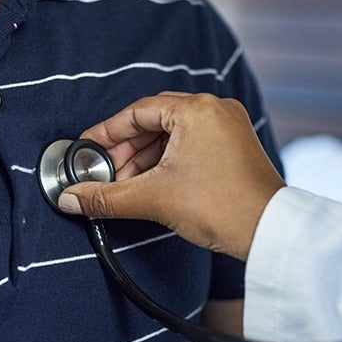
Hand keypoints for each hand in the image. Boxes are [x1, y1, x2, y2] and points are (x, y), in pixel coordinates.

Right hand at [58, 92, 284, 260]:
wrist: (270, 232)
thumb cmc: (222, 207)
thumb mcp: (154, 199)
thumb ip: (106, 197)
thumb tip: (70, 198)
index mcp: (196, 109)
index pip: (137, 112)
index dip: (107, 133)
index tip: (87, 149)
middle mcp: (215, 109)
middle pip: (154, 122)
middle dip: (125, 150)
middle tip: (104, 173)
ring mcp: (229, 127)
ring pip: (173, 135)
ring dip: (145, 158)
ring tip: (125, 184)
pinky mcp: (235, 146)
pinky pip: (191, 144)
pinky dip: (168, 161)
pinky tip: (152, 183)